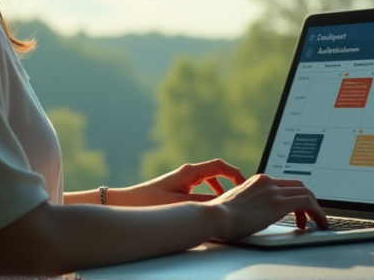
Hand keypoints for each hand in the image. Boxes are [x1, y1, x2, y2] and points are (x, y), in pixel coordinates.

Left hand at [110, 159, 245, 206]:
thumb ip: (202, 203)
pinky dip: (210, 195)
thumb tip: (221, 204)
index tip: (245, 184)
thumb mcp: (180, 204)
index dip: (235, 173)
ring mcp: (183, 179)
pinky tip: (211, 207)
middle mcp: (188, 173)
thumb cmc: (150, 201)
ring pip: (209, 181)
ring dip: (220, 190)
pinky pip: (201, 188)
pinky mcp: (179, 187)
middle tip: (242, 195)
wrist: (128, 202)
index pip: (219, 166)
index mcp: (190, 172)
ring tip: (228, 203)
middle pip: (217, 172)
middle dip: (231, 182)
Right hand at [209, 173, 328, 238]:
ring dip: (316, 209)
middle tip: (310, 217)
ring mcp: (273, 191)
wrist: (214, 216)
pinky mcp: (279, 203)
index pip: (285, 184)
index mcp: (258, 180)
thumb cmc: (220, 216)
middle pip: (299, 185)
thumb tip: (255, 214)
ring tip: (318, 223)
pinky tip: (320, 224)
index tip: (299, 209)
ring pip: (307, 193)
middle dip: (309, 201)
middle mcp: (268, 182)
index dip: (296, 196)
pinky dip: (318, 213)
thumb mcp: (237, 204)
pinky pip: (308, 203)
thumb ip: (250, 203)